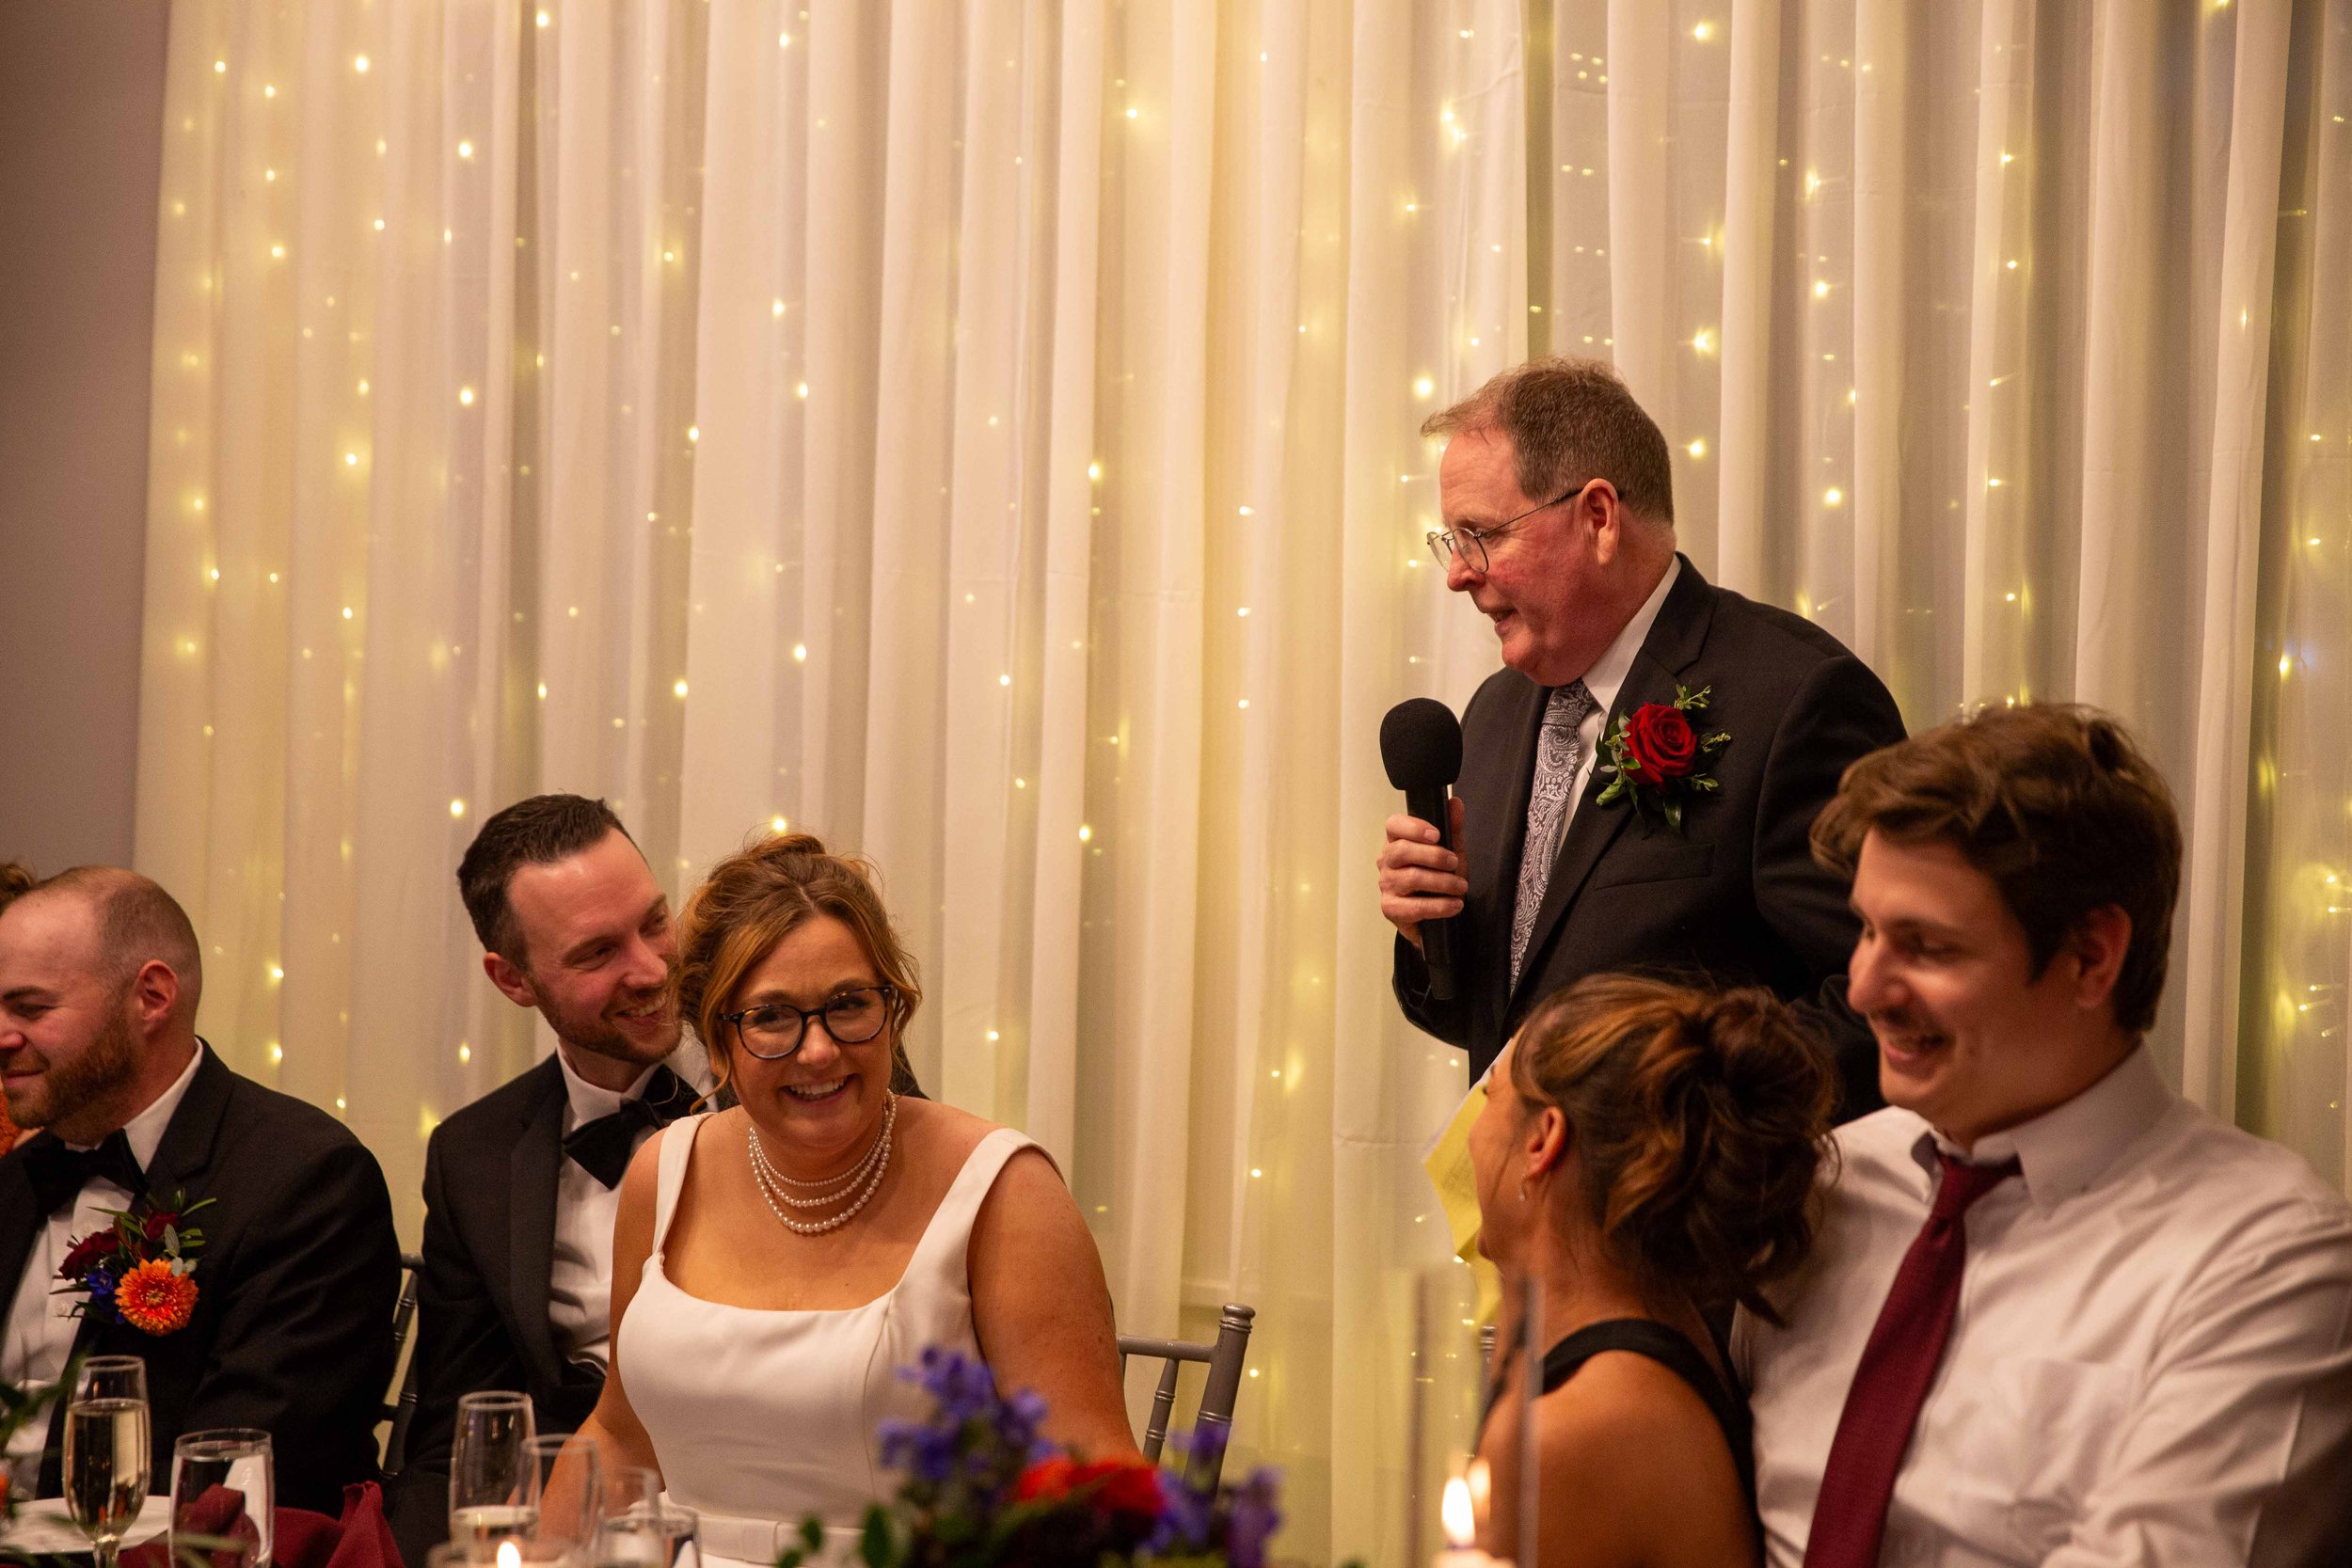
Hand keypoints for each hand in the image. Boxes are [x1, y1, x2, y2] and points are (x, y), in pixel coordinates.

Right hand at [1377, 797, 1467, 950]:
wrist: (1437, 916)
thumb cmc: (1439, 879)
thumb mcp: (1451, 851)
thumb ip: (1452, 828)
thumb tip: (1455, 803)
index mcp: (1397, 842)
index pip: (1394, 825)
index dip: (1414, 827)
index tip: (1436, 834)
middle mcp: (1386, 862)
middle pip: (1402, 851)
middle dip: (1434, 856)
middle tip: (1455, 862)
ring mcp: (1386, 885)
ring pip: (1411, 878)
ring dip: (1442, 882)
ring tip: (1461, 886)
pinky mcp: (1391, 909)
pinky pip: (1415, 907)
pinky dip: (1439, 906)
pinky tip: (1455, 905)